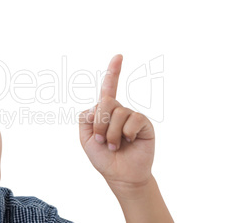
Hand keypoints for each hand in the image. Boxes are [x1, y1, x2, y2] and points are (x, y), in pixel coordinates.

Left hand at [79, 55, 154, 191]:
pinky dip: (125, 133)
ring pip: (117, 112)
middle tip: (101, 140)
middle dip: (99, 123)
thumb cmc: (102, 157)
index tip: (119, 56)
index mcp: (105, 112)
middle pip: (106, 101)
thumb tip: (99, 105)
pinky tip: (128, 141)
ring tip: (114, 145)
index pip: (109, 88)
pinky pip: (133, 119)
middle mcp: (119, 111)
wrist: (120, 175)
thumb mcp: (85, 137)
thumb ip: (86, 118)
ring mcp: (132, 117)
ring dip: (110, 133)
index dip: (113, 72)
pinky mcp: (144, 124)